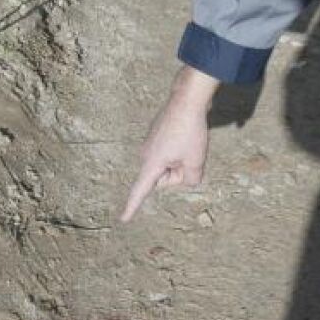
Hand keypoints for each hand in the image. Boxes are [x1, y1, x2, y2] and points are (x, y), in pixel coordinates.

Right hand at [121, 66, 218, 221]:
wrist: (186, 101)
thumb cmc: (189, 132)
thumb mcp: (196, 161)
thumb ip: (191, 178)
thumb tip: (187, 177)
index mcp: (151, 164)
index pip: (140, 191)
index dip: (132, 207)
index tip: (123, 219)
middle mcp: (145, 156)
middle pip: (164, 178)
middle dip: (178, 172)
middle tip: (191, 156)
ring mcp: (149, 144)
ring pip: (168, 164)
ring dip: (180, 160)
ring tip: (189, 143)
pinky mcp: (156, 135)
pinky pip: (168, 152)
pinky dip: (179, 149)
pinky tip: (185, 135)